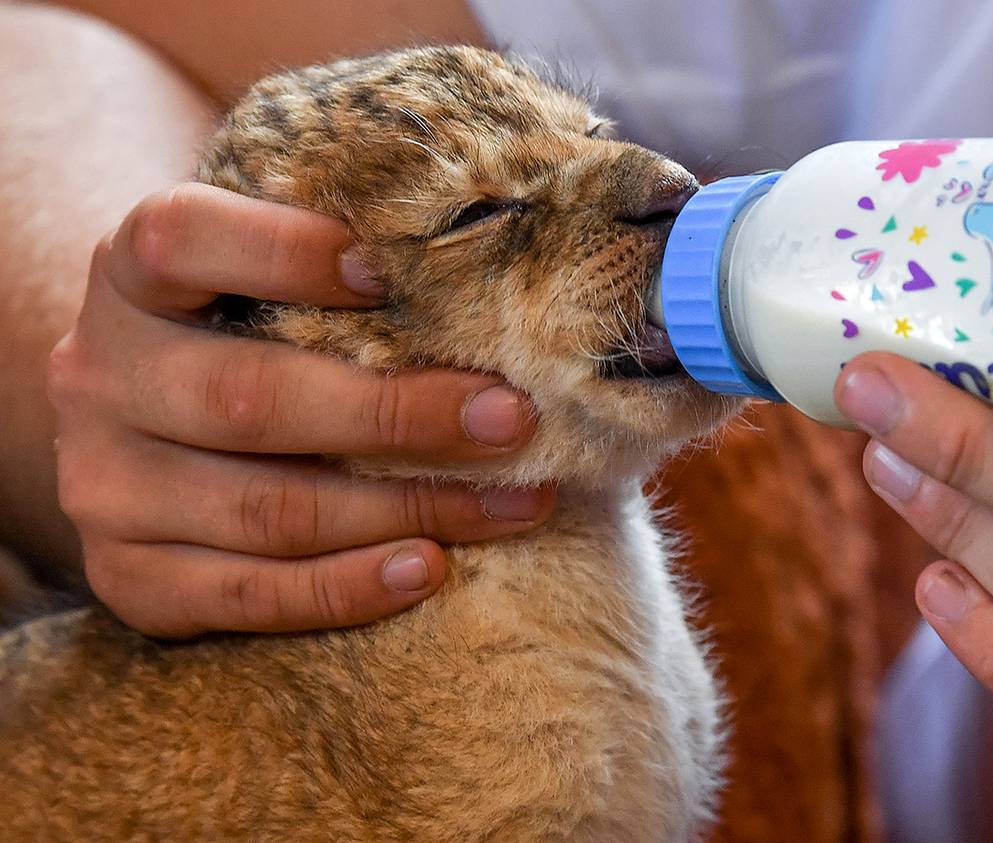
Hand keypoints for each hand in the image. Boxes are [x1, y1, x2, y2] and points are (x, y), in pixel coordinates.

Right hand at [48, 184, 551, 637]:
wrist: (160, 425)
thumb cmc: (258, 330)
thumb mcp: (274, 276)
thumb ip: (350, 265)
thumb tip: (504, 264)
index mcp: (131, 272)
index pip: (183, 239)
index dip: (286, 251)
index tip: (393, 272)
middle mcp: (100, 374)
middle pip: (247, 399)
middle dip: (396, 414)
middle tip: (512, 417)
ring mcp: (106, 482)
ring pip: (265, 510)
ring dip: (406, 508)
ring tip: (516, 501)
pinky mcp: (129, 574)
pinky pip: (244, 596)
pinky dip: (346, 588)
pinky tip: (429, 568)